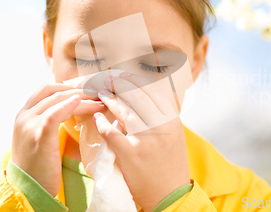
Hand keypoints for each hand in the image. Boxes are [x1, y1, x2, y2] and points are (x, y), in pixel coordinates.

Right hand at [11, 83, 105, 196]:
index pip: (46, 89)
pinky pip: (54, 114)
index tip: (87, 90)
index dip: (68, 86)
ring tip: (100, 102)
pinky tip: (82, 102)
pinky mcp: (39, 135)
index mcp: (24, 114)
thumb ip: (49, 121)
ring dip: (82, 98)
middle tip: (98, 94)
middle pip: (53, 91)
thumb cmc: (38, 165)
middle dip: (79, 90)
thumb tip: (72, 108)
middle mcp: (24, 116)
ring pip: (58, 100)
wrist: (28, 188)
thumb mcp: (40, 137)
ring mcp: (29, 124)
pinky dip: (68, 105)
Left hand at [93, 72, 190, 211]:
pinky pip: (112, 133)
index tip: (122, 76)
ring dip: (110, 99)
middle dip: (120, 84)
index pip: (152, 91)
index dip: (134, 81)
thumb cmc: (170, 164)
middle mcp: (161, 127)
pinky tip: (97, 117)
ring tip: (101, 94)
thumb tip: (145, 94)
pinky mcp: (132, 155)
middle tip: (107, 80)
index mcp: (172, 120)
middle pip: (137, 96)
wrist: (170, 194)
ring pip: (125, 111)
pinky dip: (102, 123)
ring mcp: (147, 140)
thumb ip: (162, 116)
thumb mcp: (174, 135)